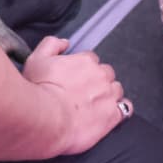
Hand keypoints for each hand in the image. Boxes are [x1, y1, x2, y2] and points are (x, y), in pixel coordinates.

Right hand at [23, 37, 127, 154]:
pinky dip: (120, 110)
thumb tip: (64, 42)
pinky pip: (125, 109)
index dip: (83, 70)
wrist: (46, 120)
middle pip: (106, 74)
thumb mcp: (37, 60)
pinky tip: (110, 114)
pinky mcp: (112, 115)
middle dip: (97, 81)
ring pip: (116, 90)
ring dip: (108, 95)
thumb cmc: (39, 90)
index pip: (91, 60)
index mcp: (86, 61)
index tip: (75, 80)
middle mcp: (101, 75)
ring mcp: (109, 95)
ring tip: (94, 106)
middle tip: (83, 94)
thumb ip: (51, 44)